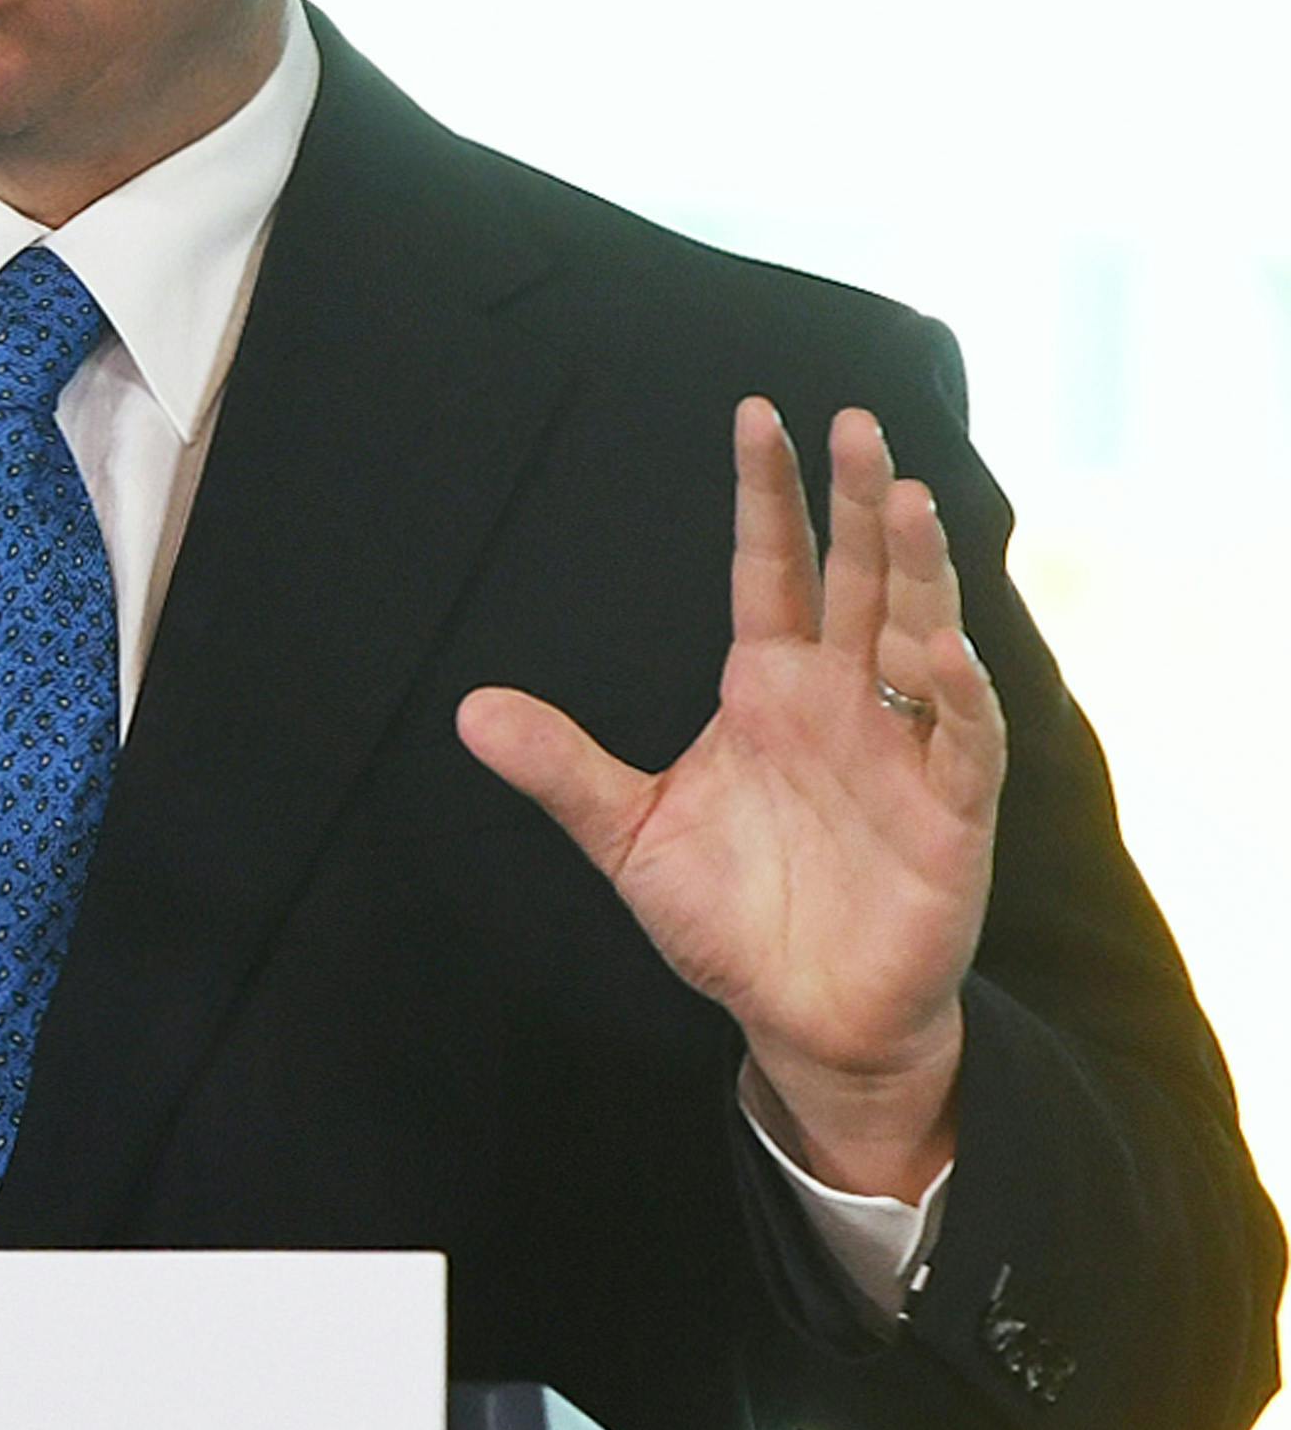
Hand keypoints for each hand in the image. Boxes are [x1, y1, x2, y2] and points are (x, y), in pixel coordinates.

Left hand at [456, 401, 1001, 1201]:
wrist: (802, 1014)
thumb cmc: (728, 917)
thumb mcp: (625, 834)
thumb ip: (559, 768)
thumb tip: (467, 710)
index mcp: (769, 689)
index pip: (771, 569)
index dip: (767, 496)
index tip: (756, 415)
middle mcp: (842, 700)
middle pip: (856, 579)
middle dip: (857, 500)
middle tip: (855, 420)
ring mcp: (902, 750)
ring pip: (921, 636)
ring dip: (917, 571)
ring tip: (903, 497)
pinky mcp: (949, 814)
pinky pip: (961, 739)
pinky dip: (954, 692)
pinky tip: (934, 648)